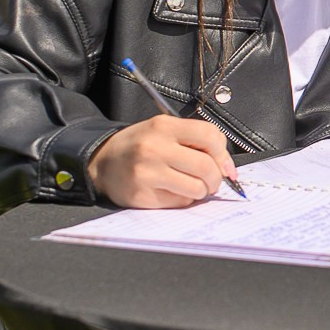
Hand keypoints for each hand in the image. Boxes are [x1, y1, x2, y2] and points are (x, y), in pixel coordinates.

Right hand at [90, 115, 240, 208]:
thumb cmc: (139, 146)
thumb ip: (195, 141)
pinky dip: (184, 199)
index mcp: (164, 126)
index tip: (224, 165)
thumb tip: (227, 167)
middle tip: (211, 181)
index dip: (223, 153)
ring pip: (196, 188)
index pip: (210, 136)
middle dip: (216, 178)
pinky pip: (180, 202)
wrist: (102, 162)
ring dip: (201, 191)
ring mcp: (148, 173)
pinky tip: (172, 191)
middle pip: (206, 166)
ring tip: (192, 186)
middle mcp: (155, 148)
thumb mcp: (164, 131)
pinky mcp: (143, 196)